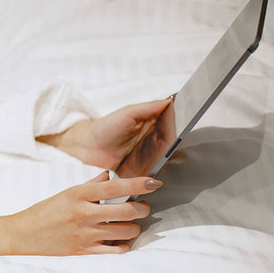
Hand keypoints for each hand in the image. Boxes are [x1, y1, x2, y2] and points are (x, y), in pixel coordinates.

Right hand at [10, 172, 158, 255]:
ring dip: (135, 227)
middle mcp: (85, 213)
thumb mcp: (66, 192)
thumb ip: (91, 185)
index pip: (116, 187)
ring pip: (126, 232)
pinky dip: (124, 245)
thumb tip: (110, 177)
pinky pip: (116, 250)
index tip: (154, 182)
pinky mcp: (86, 250)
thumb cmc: (44, 211)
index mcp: (79, 194)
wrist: (24, 234)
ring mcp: (86, 234)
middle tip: (143, 207)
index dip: (139, 184)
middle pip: (128, 211)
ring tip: (131, 224)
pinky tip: (121, 240)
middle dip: (142, 209)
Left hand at [38, 97, 173, 170]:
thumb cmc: (105, 126)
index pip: (171, 125)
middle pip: (170, 143)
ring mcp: (146, 154)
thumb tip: (169, 101)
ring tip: (170, 156)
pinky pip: (152, 171)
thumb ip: (149, 108)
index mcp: (150, 124)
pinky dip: (156, 171)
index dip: (180, 125)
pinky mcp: (139, 168)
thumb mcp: (128, 113)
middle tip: (178, 143)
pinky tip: (159, 170)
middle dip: (175, 144)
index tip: (187, 125)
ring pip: (164, 157)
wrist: (86, 145)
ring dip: (167, 158)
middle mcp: (151, 139)